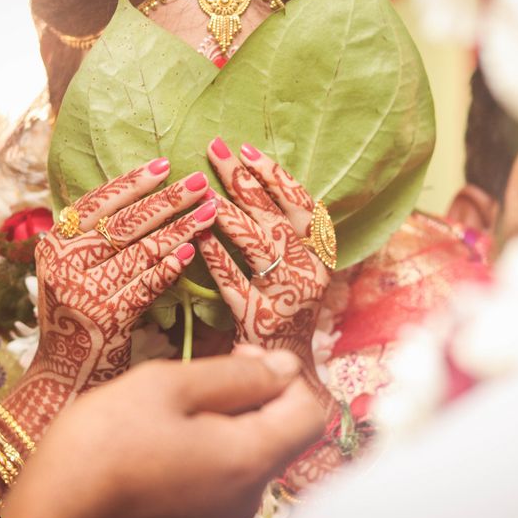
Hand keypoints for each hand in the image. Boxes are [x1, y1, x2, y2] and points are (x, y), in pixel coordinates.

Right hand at [1, 350, 324, 517]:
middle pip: (280, 434)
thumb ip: (236, 374)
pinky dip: (204, 453)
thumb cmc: (103, 445)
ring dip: (224, 422)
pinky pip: (220, 481)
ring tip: (170, 408)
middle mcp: (249, 498)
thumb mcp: (167, 386)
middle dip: (252, 393)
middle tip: (199, 374)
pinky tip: (159, 442)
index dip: (285, 372)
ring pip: (247, 456)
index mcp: (250, 459)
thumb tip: (285, 365)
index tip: (239, 354)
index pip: (312, 410)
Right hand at [6, 158, 217, 438]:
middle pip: (123, 222)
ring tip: (209, 211)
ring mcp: (82, 290)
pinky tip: (191, 252)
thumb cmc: (79, 317)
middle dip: (166, 199)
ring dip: (179, 228)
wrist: (65, 377)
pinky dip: (169, 267)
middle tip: (200, 182)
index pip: (95, 202)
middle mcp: (63, 263)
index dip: (132, 182)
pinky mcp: (105, 317)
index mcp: (54, 244)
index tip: (165, 164)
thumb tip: (142, 195)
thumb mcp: (72, 270)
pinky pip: (145, 284)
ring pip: (139, 250)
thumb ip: (94, 238)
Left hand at [198, 138, 332, 402]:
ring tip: (204, 190)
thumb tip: (248, 180)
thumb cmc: (284, 306)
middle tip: (215, 152)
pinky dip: (216, 258)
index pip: (302, 204)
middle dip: (245, 181)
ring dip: (231, 214)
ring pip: (260, 246)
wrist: (289, 369)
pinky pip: (235, 282)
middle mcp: (311, 271)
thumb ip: (279, 231)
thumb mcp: (294, 266)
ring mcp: (289, 295)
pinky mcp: (262, 318)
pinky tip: (196, 238)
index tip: (247, 149)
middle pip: (277, 217)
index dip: (275, 175)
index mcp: (321, 254)